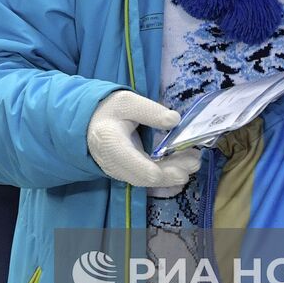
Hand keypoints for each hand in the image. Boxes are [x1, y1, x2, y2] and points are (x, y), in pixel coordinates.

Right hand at [86, 90, 201, 188]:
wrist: (88, 124)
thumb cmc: (107, 110)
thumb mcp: (127, 101)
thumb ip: (150, 110)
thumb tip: (175, 121)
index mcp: (112, 145)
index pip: (139, 168)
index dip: (163, 171)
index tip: (186, 163)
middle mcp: (115, 165)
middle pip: (148, 178)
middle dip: (175, 171)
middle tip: (196, 158)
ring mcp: (121, 173)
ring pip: (149, 181)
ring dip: (173, 173)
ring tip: (193, 160)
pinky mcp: (127, 174)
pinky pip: (147, 179)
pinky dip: (166, 174)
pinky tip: (181, 165)